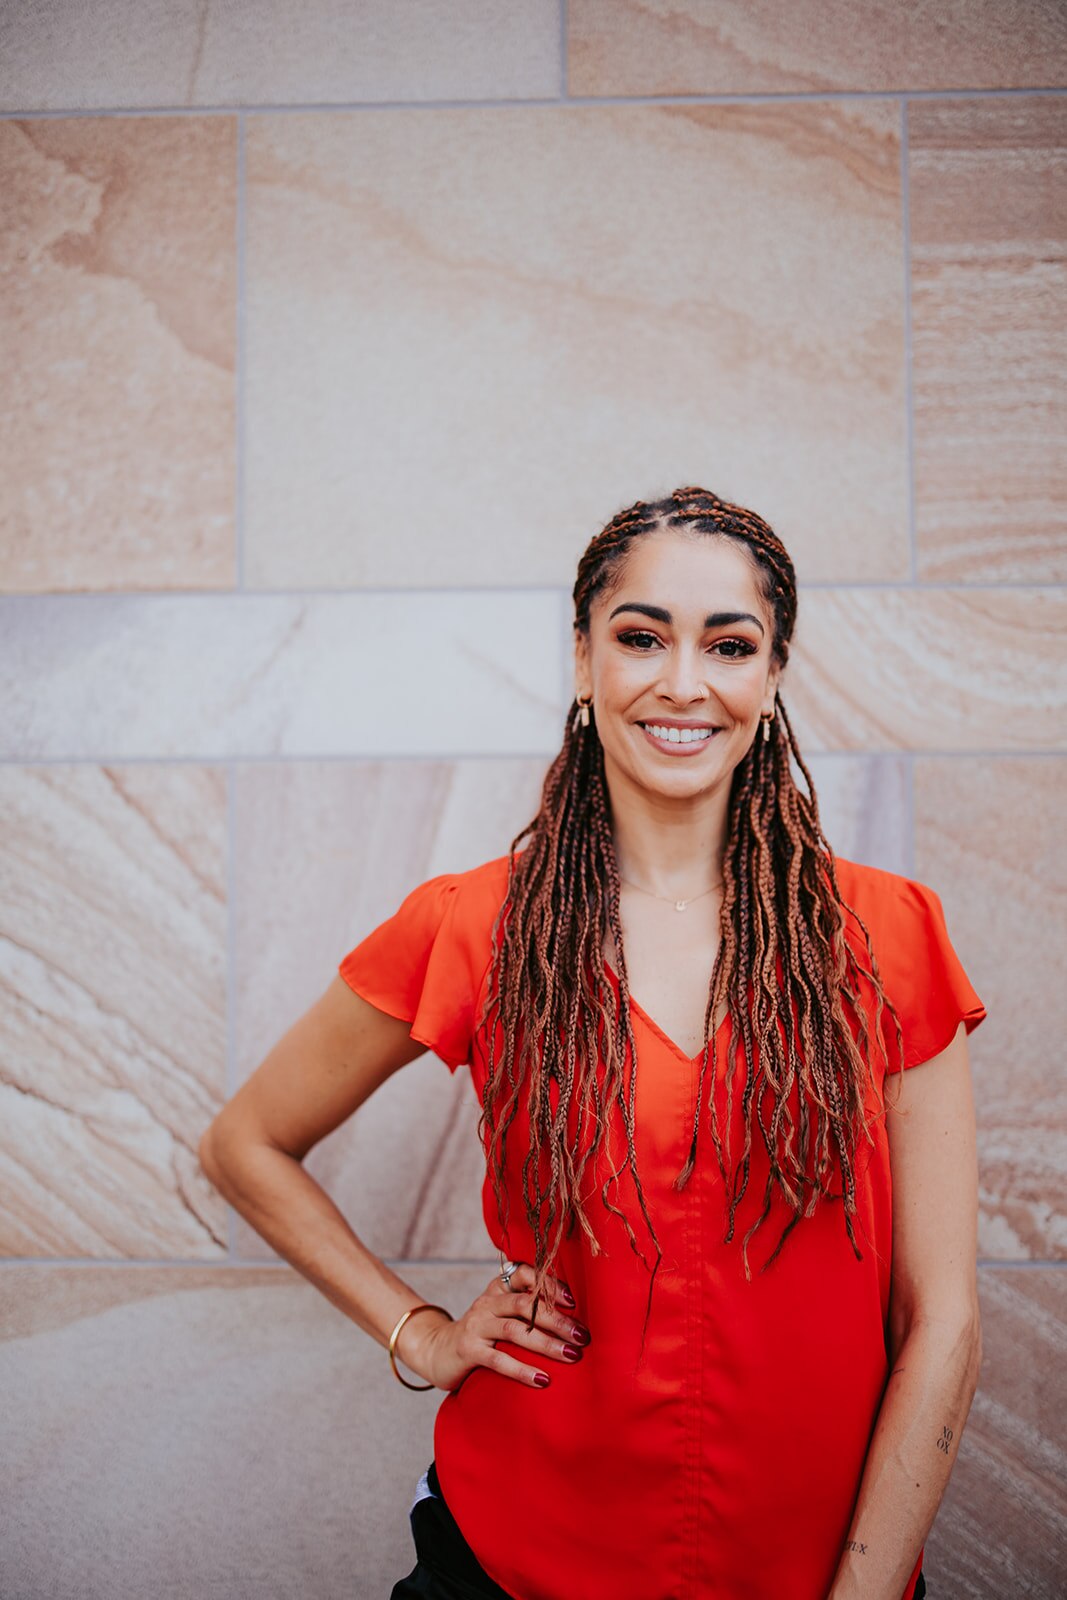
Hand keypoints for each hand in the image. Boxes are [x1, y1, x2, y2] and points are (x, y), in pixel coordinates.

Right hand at [399, 1261, 591, 1392]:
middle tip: (582, 1335)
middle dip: (557, 1319)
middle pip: (526, 1304)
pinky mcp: (468, 1350)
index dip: (549, 1285)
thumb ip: (528, 1309)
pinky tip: (542, 1379)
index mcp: (499, 1288)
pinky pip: (498, 1359)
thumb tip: (574, 1318)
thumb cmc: (482, 1333)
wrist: (437, 1350)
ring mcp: (476, 1325)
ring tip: (571, 1356)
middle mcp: (488, 1302)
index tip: (573, 1301)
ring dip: (546, 1343)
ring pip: (515, 1330)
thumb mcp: (502, 1313)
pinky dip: (521, 1370)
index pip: (525, 1274)